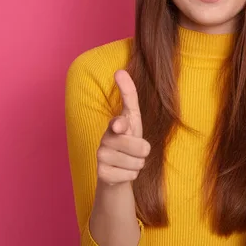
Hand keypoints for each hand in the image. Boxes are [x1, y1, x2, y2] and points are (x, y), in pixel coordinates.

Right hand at [96, 70, 150, 185]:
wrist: (116, 168)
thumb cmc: (127, 139)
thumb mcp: (132, 117)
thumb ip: (129, 95)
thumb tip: (119, 70)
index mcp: (114, 125)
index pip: (120, 123)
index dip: (121, 125)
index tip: (120, 125)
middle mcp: (104, 140)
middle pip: (140, 147)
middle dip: (144, 151)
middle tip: (136, 150)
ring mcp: (101, 158)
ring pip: (137, 163)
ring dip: (138, 163)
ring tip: (129, 160)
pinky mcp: (102, 174)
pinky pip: (131, 175)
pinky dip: (132, 175)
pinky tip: (122, 171)